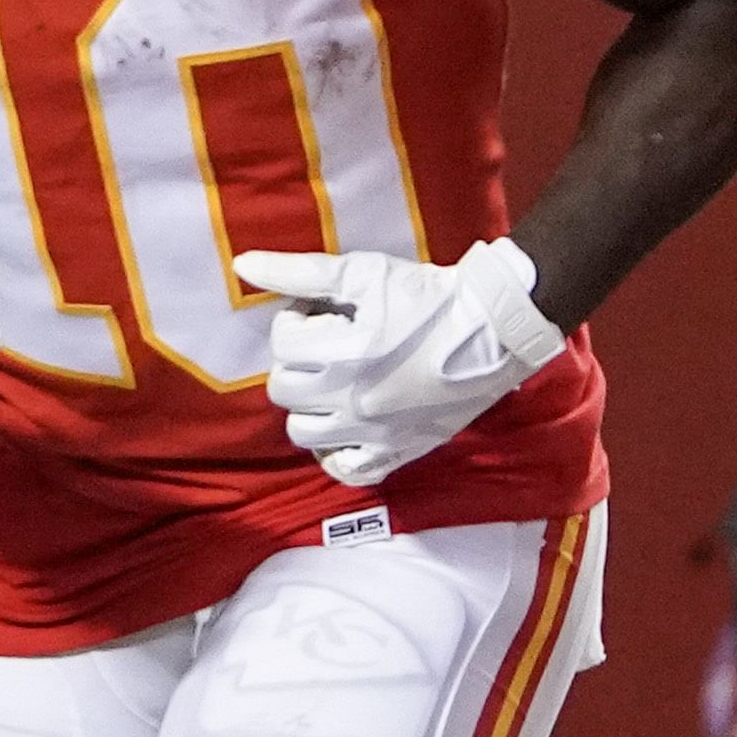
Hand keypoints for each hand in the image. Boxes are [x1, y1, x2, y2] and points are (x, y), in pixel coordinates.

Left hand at [235, 241, 563, 487]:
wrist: (493, 328)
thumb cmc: (429, 296)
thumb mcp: (364, 272)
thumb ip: (300, 272)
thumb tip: (242, 265)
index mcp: (340, 354)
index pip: (282, 343)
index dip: (297, 320)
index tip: (324, 312)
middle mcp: (349, 401)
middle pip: (284, 389)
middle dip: (298, 361)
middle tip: (329, 344)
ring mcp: (372, 432)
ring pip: (303, 434)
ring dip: (309, 406)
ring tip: (335, 381)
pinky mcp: (397, 450)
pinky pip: (347, 470)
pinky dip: (337, 453)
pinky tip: (347, 425)